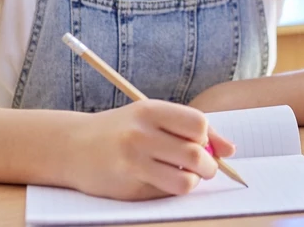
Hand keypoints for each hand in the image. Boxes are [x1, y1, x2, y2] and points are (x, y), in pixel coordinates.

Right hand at [67, 99, 235, 200]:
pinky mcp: (128, 186)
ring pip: (185, 180)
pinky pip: (166, 193)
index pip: (198, 123)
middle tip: (203, 167)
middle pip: (195, 154)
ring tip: (185, 176)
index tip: (203, 143)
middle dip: (208, 166)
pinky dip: (173, 189)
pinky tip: (163, 181)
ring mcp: (133, 161)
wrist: (72, 146)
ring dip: (193, 182)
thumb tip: (230, 150)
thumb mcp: (151, 117)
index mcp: (150, 110)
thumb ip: (190, 128)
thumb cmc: (121, 129)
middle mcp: (141, 134)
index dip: (208, 138)